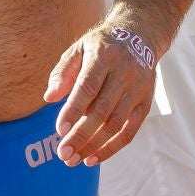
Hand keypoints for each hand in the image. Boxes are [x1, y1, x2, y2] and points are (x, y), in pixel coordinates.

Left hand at [43, 20, 158, 167]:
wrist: (139, 36)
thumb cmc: (100, 46)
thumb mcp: (79, 49)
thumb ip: (63, 72)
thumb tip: (49, 98)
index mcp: (104, 56)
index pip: (88, 87)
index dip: (74, 110)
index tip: (60, 130)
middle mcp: (124, 73)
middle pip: (102, 110)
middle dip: (81, 135)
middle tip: (63, 153)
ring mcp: (137, 89)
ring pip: (116, 124)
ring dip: (94, 146)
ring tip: (73, 159)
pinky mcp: (145, 103)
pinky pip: (129, 131)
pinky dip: (111, 148)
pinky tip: (93, 158)